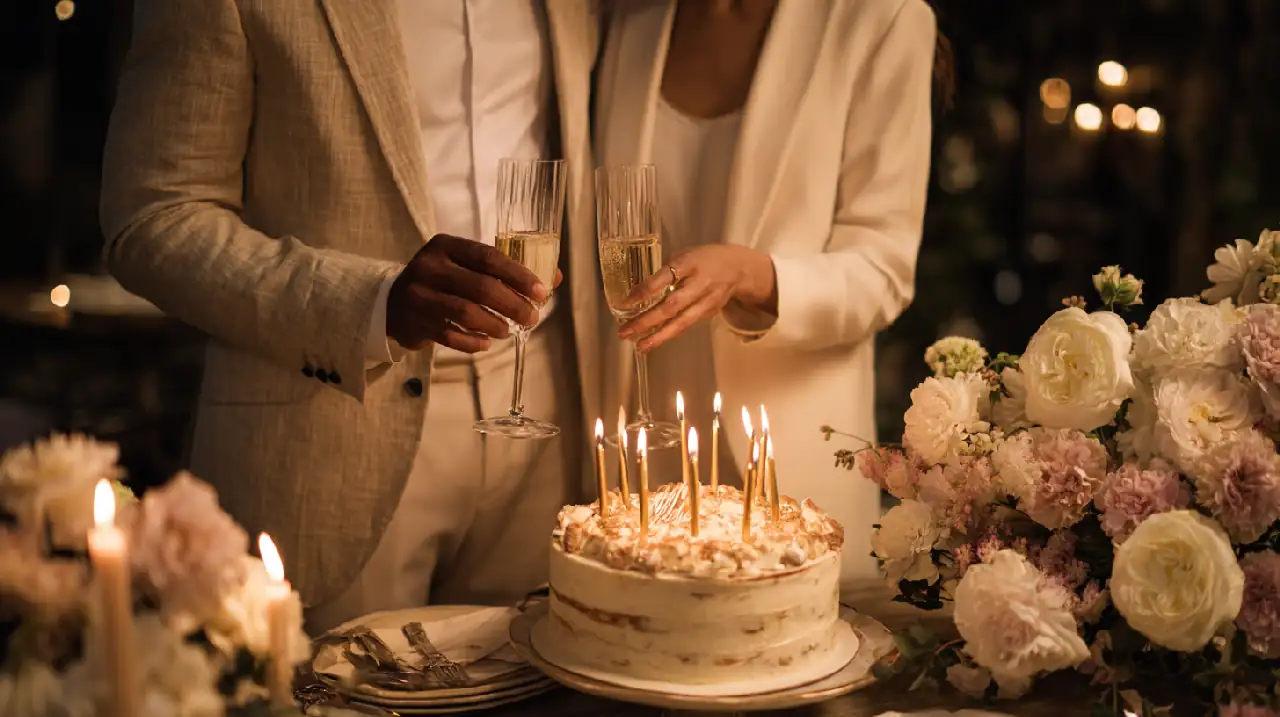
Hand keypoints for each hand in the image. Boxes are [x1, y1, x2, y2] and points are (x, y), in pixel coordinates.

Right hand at [387, 234, 548, 352]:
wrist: (392, 302)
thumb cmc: (441, 281)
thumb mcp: (466, 266)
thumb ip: (506, 270)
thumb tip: (554, 278)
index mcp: (446, 246)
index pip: (488, 257)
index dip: (518, 275)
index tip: (541, 291)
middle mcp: (430, 266)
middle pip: (480, 286)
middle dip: (512, 304)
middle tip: (532, 317)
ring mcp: (419, 295)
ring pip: (465, 312)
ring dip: (494, 325)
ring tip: (507, 331)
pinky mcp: (414, 322)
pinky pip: (449, 336)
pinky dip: (472, 343)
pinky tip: (485, 344)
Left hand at [618, 245, 776, 352]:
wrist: (739, 268)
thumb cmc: (705, 258)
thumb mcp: (684, 255)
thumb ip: (666, 271)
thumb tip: (638, 289)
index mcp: (690, 263)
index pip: (665, 278)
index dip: (645, 291)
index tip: (626, 301)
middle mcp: (699, 284)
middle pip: (671, 306)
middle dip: (647, 321)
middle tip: (626, 331)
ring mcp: (706, 301)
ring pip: (680, 322)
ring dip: (658, 337)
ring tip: (640, 347)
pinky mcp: (708, 313)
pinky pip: (686, 325)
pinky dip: (668, 334)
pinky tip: (653, 341)